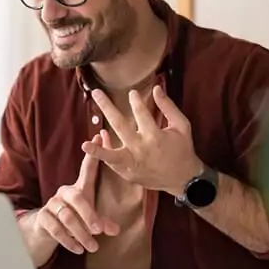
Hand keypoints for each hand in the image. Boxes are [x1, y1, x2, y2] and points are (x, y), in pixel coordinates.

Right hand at [33, 134, 119, 254]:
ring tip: (92, 246)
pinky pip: (55, 228)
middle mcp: (64, 192)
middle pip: (77, 198)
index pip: (87, 169)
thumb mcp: (89, 219)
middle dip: (89, 214)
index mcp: (78, 188)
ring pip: (66, 216)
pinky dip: (68, 240)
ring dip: (81, 233)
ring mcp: (52, 204)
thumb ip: (102, 222)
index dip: (93, 154)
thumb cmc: (73, 219)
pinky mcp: (42, 217)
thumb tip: (115, 230)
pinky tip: (77, 249)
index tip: (99, 136)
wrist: (44, 231)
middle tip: (100, 230)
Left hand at [82, 85, 202, 194]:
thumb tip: (156, 88)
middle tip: (97, 93)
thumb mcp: (182, 126)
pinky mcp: (129, 173)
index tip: (131, 93)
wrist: (184, 179)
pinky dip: (104, 153)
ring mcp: (133, 163)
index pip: (141, 113)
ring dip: (98, 149)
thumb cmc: (183, 149)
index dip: (135, 101)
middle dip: (107, 107)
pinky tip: (97, 140)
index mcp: (155, 136)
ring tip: (84, 144)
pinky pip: (113, 163)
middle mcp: (141, 149)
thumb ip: (168, 107)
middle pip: (119, 125)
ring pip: (111, 155)